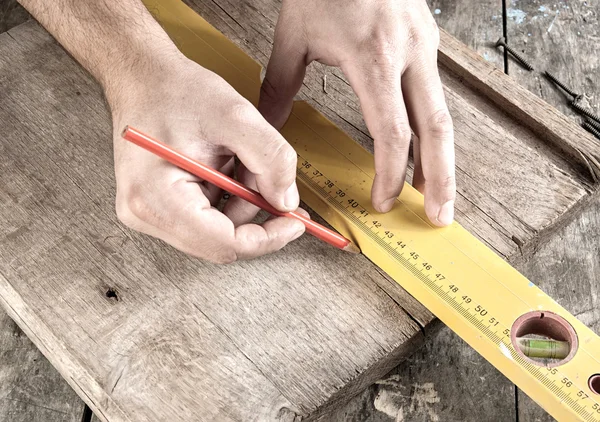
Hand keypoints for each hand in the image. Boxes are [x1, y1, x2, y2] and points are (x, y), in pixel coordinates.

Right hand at [110, 54, 305, 262]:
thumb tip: (287, 202)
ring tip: (239, 160)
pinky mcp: (156, 208)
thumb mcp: (236, 117)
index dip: (269, 238)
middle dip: (255, 213)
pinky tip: (223, 164)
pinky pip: (206, 218)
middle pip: (222, 243)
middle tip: (270, 181)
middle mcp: (145, 214)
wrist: (143, 76)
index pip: (225, 245)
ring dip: (241, 201)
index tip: (294, 223)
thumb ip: (271, 160)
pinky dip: (227, 196)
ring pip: (217, 231)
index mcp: (158, 198)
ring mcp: (148, 213)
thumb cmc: (175, 90)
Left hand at [259, 0, 455, 225]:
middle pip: (436, 128)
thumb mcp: (294, 34)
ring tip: (438, 193)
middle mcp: (409, 54)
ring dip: (443, 158)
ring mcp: (424, 46)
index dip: (391, 173)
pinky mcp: (427, 41)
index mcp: (373, 57)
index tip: (384, 200)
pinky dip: (433, 131)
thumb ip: (280, 85)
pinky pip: (435, 95)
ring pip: (443, 114)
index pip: (392, 131)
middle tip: (440, 216)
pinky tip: (427, 151)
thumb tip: (269, 124)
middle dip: (441, 178)